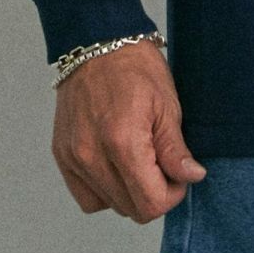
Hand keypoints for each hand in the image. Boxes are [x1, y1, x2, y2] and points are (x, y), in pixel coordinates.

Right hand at [51, 38, 207, 221]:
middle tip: (162, 164)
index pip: (150, 203)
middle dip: (154, 193)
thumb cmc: (135, 68)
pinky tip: (118, 166)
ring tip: (140, 160)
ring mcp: (73, 157)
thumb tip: (191, 178)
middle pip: (130, 209)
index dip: (172, 195)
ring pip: (109, 205)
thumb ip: (175, 150)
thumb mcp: (167, 105)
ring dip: (130, 193)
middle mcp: (91, 155)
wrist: (97, 43)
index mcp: (122, 142)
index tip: (179, 174)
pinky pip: (86, 196)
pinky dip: (105, 190)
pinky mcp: (62, 155)